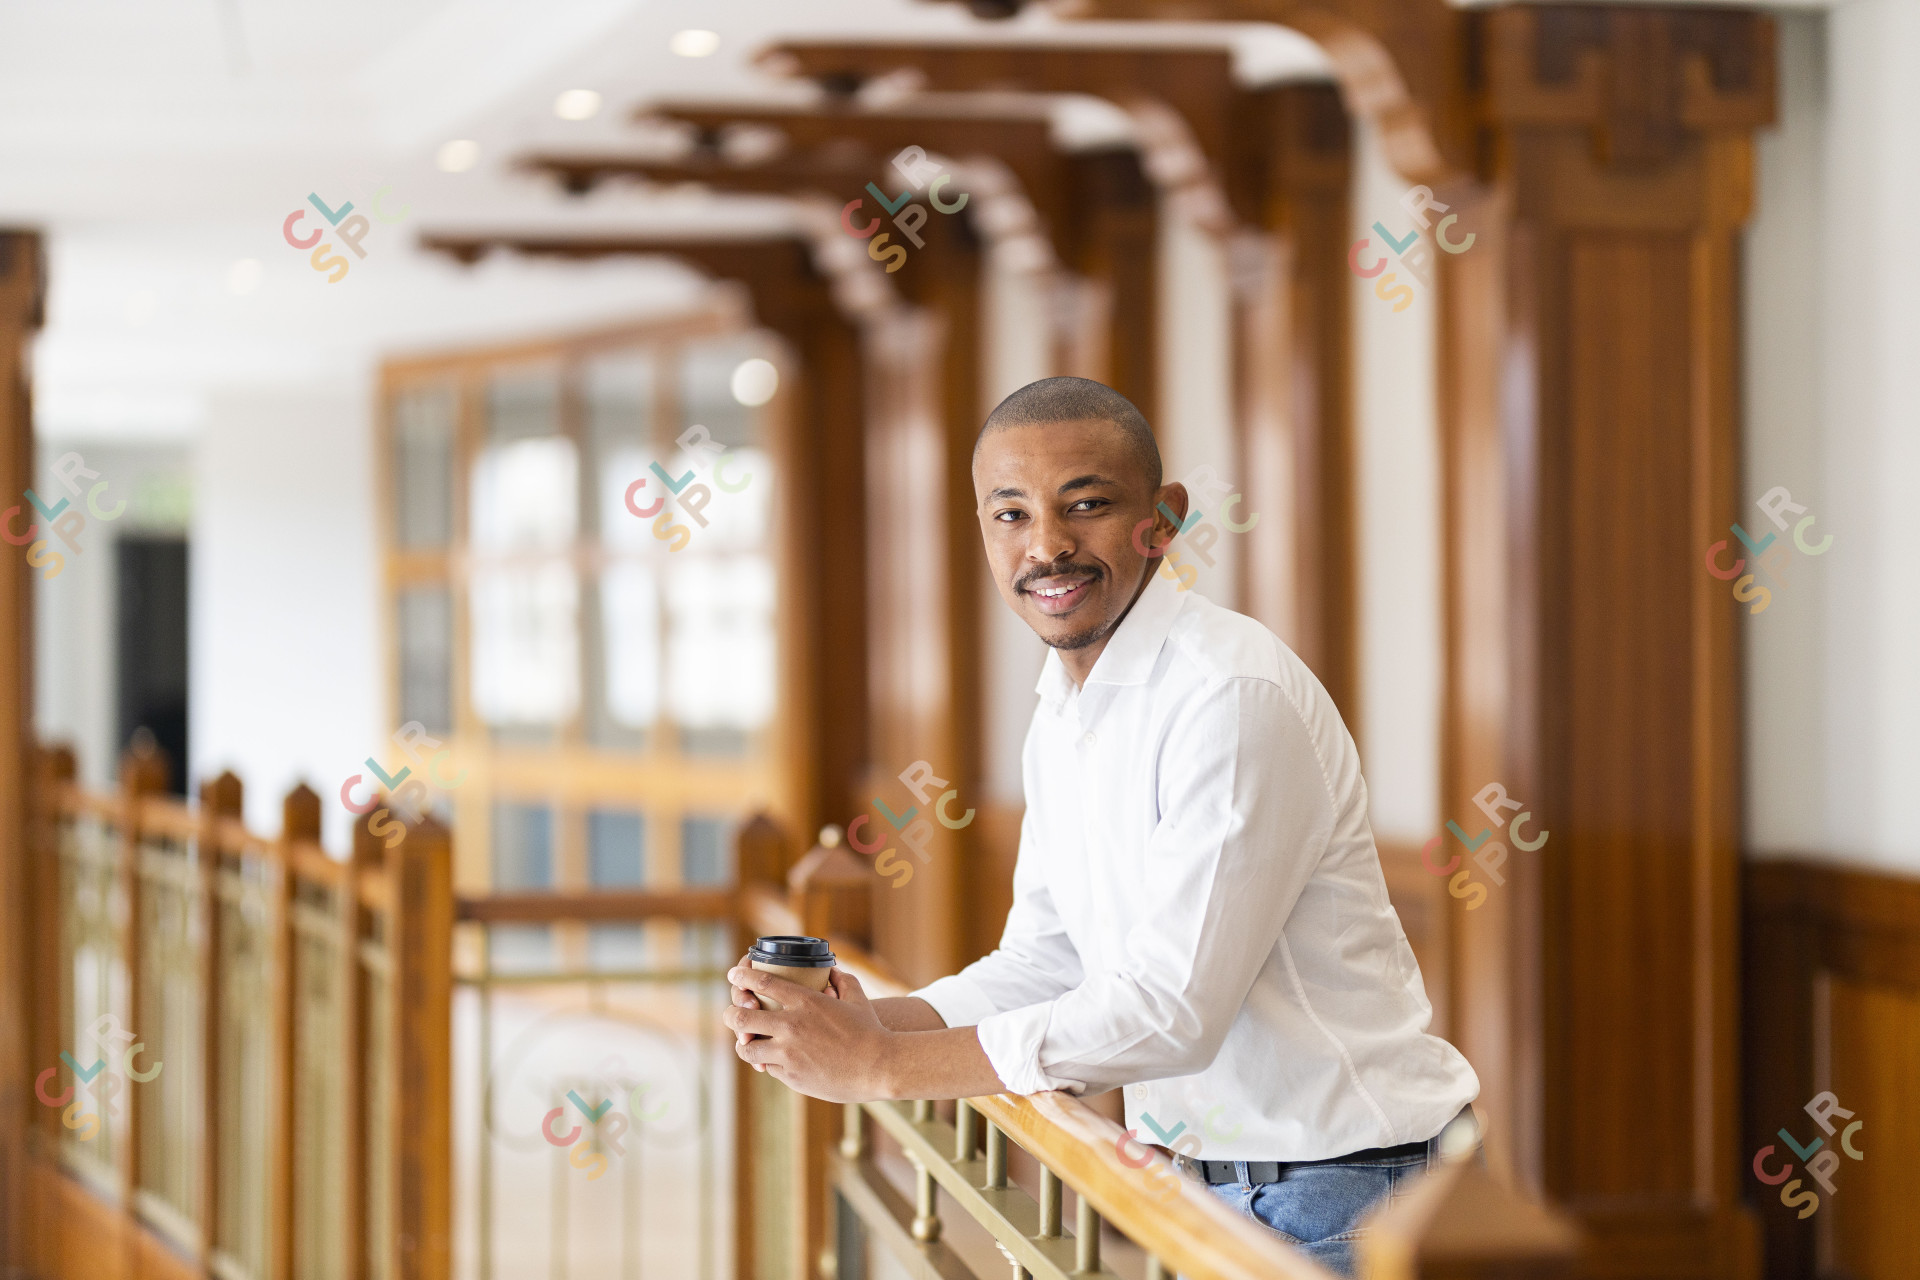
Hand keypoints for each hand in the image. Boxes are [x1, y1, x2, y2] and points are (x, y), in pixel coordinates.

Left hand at [723, 964, 888, 1102]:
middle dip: (732, 1014)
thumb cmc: (870, 1032)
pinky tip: (771, 1059)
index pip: (762, 983)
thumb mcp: (857, 997)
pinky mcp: (791, 1076)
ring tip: (746, 1041)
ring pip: (747, 1048)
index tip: (733, 975)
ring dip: (744, 1043)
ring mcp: (789, 1053)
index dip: (742, 976)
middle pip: (742, 1017)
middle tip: (733, 1013)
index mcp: (805, 1001)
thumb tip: (831, 971)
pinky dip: (767, 1062)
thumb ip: (841, 980)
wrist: (879, 1067)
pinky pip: (767, 1067)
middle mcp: (792, 1025)